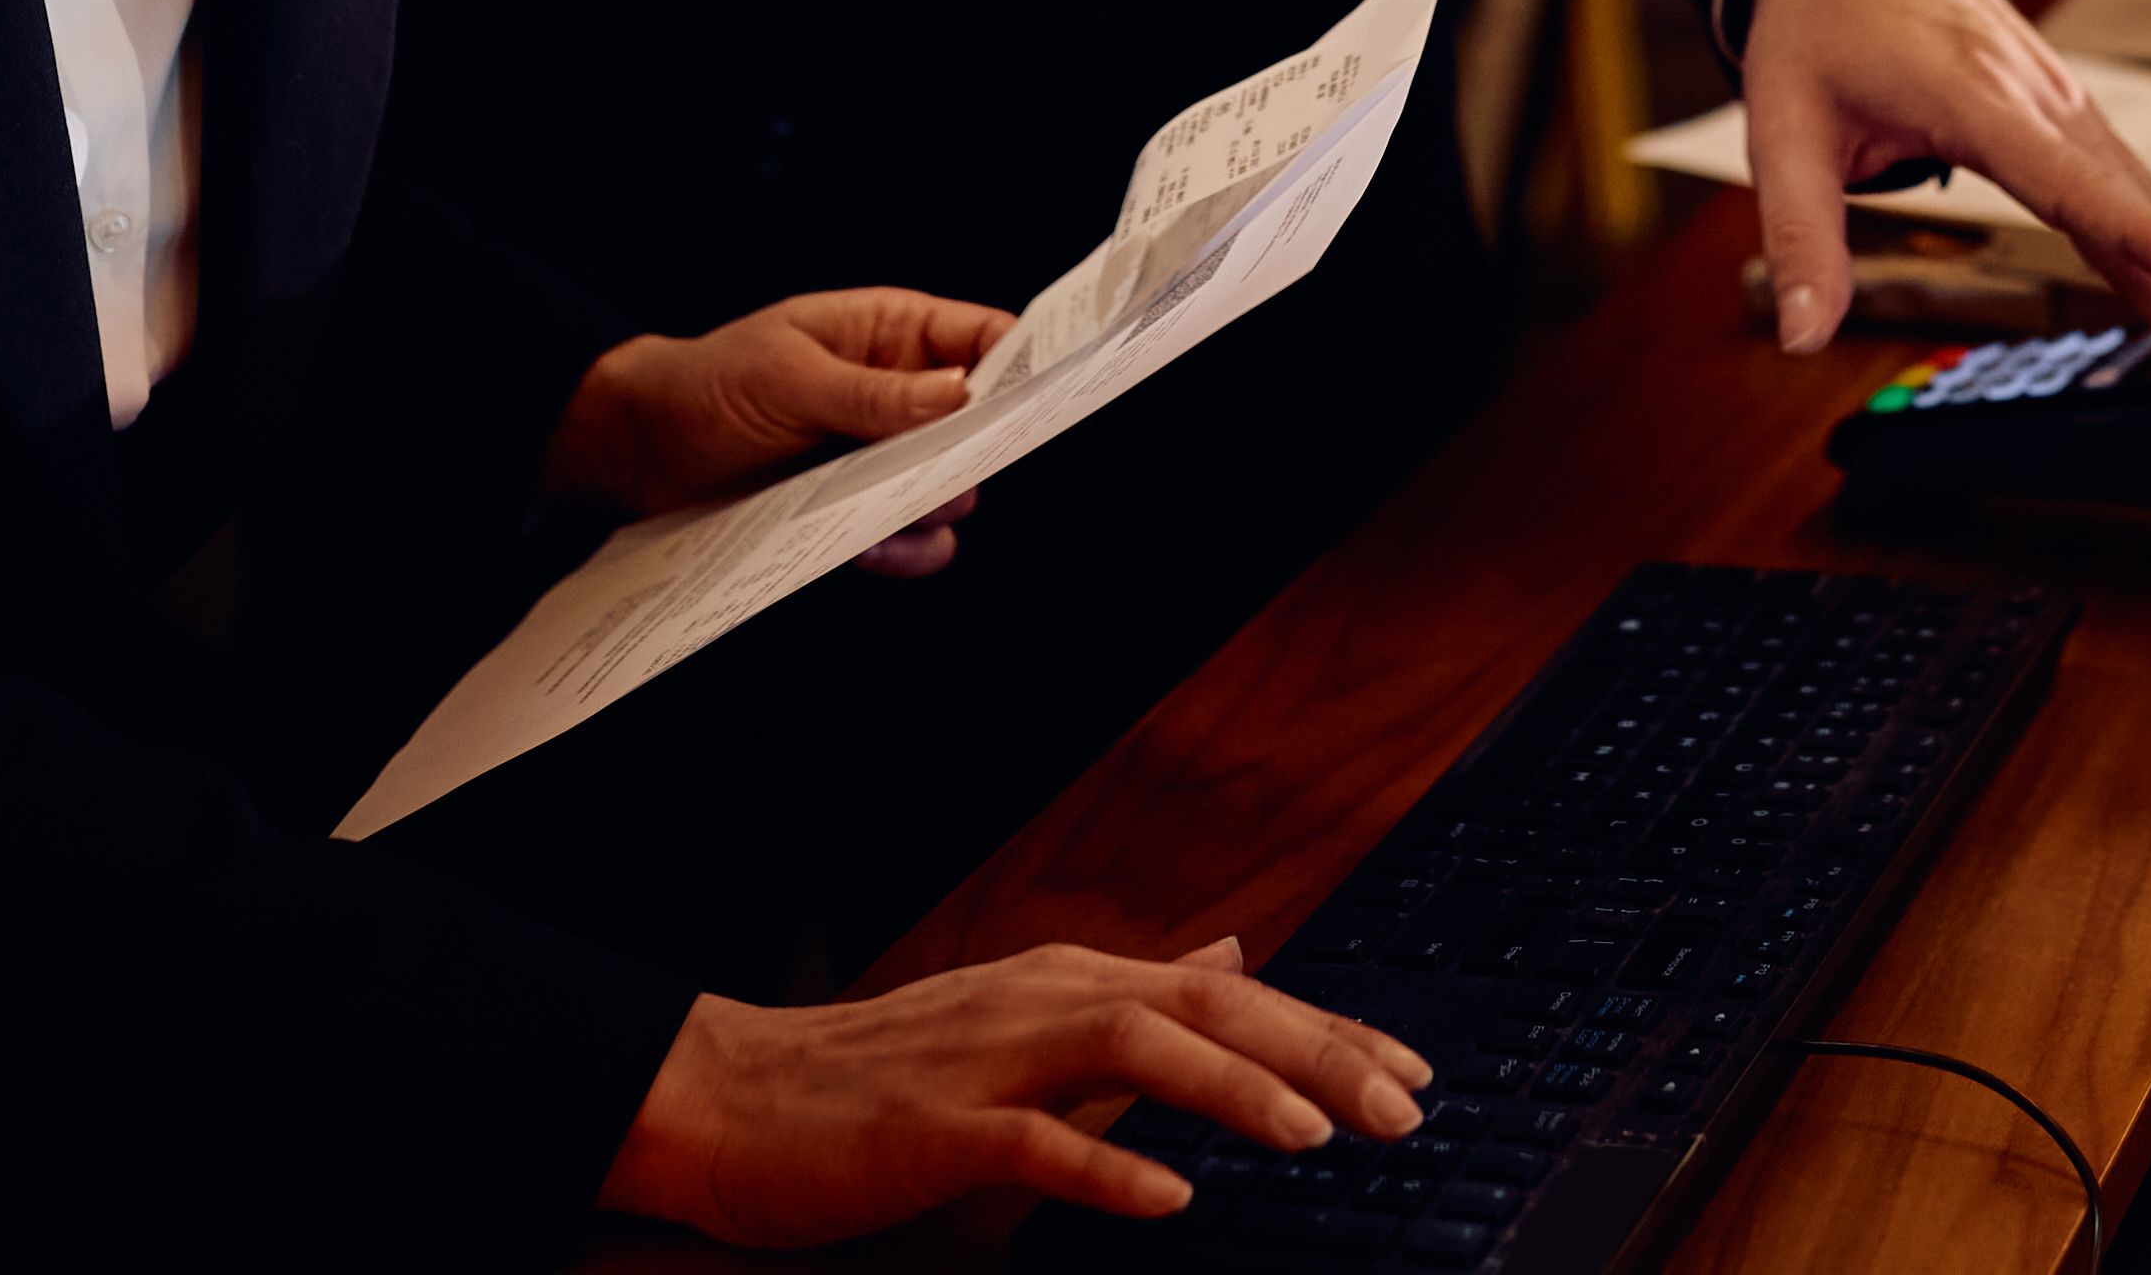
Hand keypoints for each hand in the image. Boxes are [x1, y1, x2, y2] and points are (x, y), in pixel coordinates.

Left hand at [545, 286, 1019, 572]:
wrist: (636, 451)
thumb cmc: (706, 385)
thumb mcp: (788, 375)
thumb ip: (874, 392)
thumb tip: (960, 394)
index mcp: (889, 333)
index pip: (983, 339)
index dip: (1024, 362)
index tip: (1048, 395)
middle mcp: (896, 395)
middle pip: (978, 423)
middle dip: (977, 451)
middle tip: (958, 476)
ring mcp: (876, 455)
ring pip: (948, 488)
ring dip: (936, 507)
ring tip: (903, 513)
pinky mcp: (851, 510)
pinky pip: (907, 535)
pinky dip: (903, 547)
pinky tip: (873, 547)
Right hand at [595, 937, 1430, 1243]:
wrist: (736, 1096)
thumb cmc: (885, 1072)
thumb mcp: (1029, 1013)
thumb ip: (1137, 990)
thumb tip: (1234, 955)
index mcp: (1071, 979)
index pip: (1228, 996)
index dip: (1328, 1029)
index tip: (1414, 1071)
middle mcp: (1042, 999)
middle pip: (1202, 1008)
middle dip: (1315, 1053)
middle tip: (1405, 1105)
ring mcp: (988, 1059)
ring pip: (1132, 1049)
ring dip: (1232, 1090)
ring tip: (1317, 1134)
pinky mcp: (935, 1126)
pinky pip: (1034, 1140)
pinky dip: (1107, 1162)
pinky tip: (1170, 1194)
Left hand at [1741, 0, 2150, 419]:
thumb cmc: (1821, 26)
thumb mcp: (1781, 126)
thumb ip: (1800, 235)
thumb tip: (1800, 336)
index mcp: (1971, 97)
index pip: (2069, 181)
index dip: (2145, 237)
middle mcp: (2036, 98)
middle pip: (2138, 210)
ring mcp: (2063, 104)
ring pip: (2150, 204)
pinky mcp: (2068, 114)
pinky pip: (2134, 188)